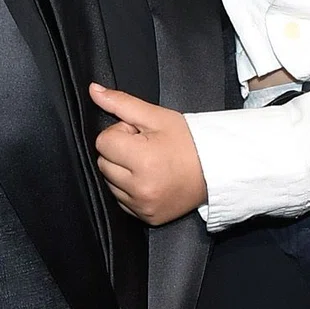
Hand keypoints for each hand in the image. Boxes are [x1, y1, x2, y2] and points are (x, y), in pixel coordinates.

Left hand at [90, 86, 207, 224]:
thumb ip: (121, 103)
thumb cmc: (190, 142)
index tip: (139, 136)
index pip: (103, 142)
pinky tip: (151, 180)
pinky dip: (130, 190)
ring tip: (150, 165)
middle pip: (103, 163)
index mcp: (143, 160)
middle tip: (146, 149)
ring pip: (110, 183)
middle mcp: (140, 187)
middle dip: (120, 153)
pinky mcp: (146, 217)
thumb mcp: (156, 116)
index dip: (120, 134)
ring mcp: (143, 205)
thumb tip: (94, 91)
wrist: (215, 170)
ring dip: (123, 173)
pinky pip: (122, 201)